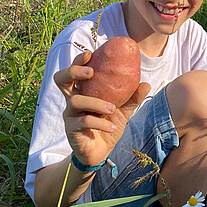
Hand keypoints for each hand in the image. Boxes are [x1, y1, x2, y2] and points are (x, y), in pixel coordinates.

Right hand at [53, 50, 149, 165]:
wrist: (100, 153)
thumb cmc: (107, 126)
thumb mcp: (122, 112)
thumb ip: (132, 98)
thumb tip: (146, 84)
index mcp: (83, 91)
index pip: (74, 72)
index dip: (78, 61)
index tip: (90, 53)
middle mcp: (72, 100)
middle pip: (61, 79)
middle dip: (73, 71)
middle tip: (90, 72)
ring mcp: (70, 115)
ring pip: (75, 101)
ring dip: (95, 102)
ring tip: (112, 108)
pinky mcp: (71, 130)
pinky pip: (84, 122)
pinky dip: (100, 123)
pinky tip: (112, 127)